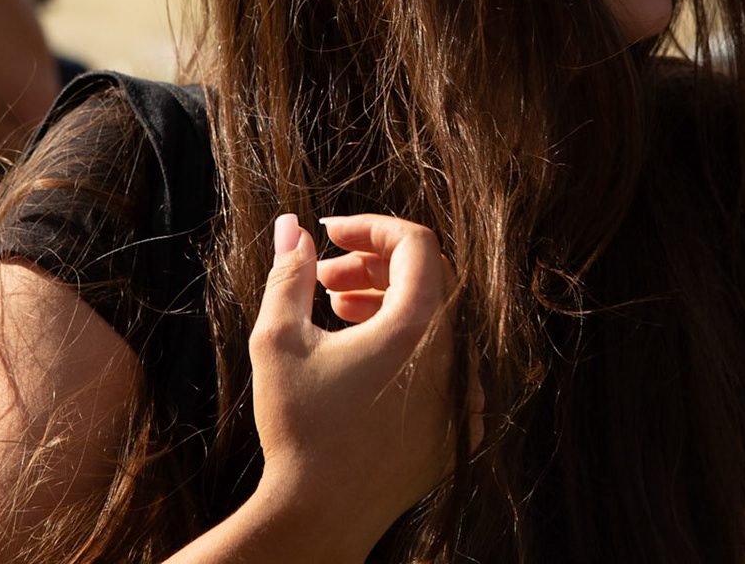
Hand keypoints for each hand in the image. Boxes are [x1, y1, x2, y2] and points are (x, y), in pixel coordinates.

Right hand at [247, 213, 457, 558]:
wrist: (318, 517)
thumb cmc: (298, 428)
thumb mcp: (278, 340)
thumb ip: (289, 274)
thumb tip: (292, 228)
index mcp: (421, 328)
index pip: (415, 244)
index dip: (370, 228)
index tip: (329, 233)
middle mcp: (457, 360)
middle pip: (431, 279)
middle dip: (376, 265)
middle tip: (326, 279)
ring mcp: (465, 398)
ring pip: (438, 323)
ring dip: (391, 304)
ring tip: (336, 312)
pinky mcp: (461, 430)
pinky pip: (446, 368)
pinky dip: (410, 349)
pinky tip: (363, 359)